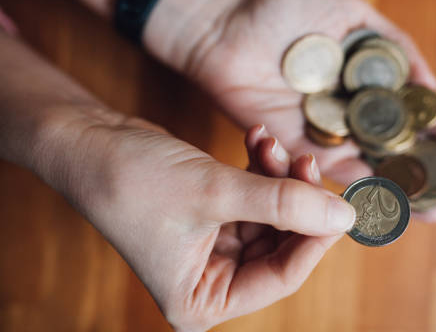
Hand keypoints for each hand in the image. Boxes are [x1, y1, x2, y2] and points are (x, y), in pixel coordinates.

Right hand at [41, 111, 353, 330]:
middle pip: (281, 242)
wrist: (88, 142)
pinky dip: (262, 166)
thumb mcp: (213, 193)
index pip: (281, 276)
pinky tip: (256, 138)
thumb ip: (283, 204)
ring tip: (269, 142)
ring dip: (279, 174)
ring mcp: (216, 244)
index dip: (316, 238)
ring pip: (273, 213)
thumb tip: (344, 217)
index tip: (340, 203)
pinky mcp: (217, 212)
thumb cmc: (132, 179)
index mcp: (203, 299)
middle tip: (305, 159)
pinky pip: (256, 193)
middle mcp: (212, 278)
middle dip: (296, 197)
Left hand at [182, 0, 435, 231]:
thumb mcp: (350, 14)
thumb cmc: (283, 14)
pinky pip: (352, 184)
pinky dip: (389, 201)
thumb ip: (394, 48)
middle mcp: (368, 122)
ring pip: (401, 179)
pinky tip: (426, 216)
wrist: (223, 32)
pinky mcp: (308, 156)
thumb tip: (434, 86)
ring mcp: (342, 142)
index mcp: (382, 88)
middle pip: (430, 159)